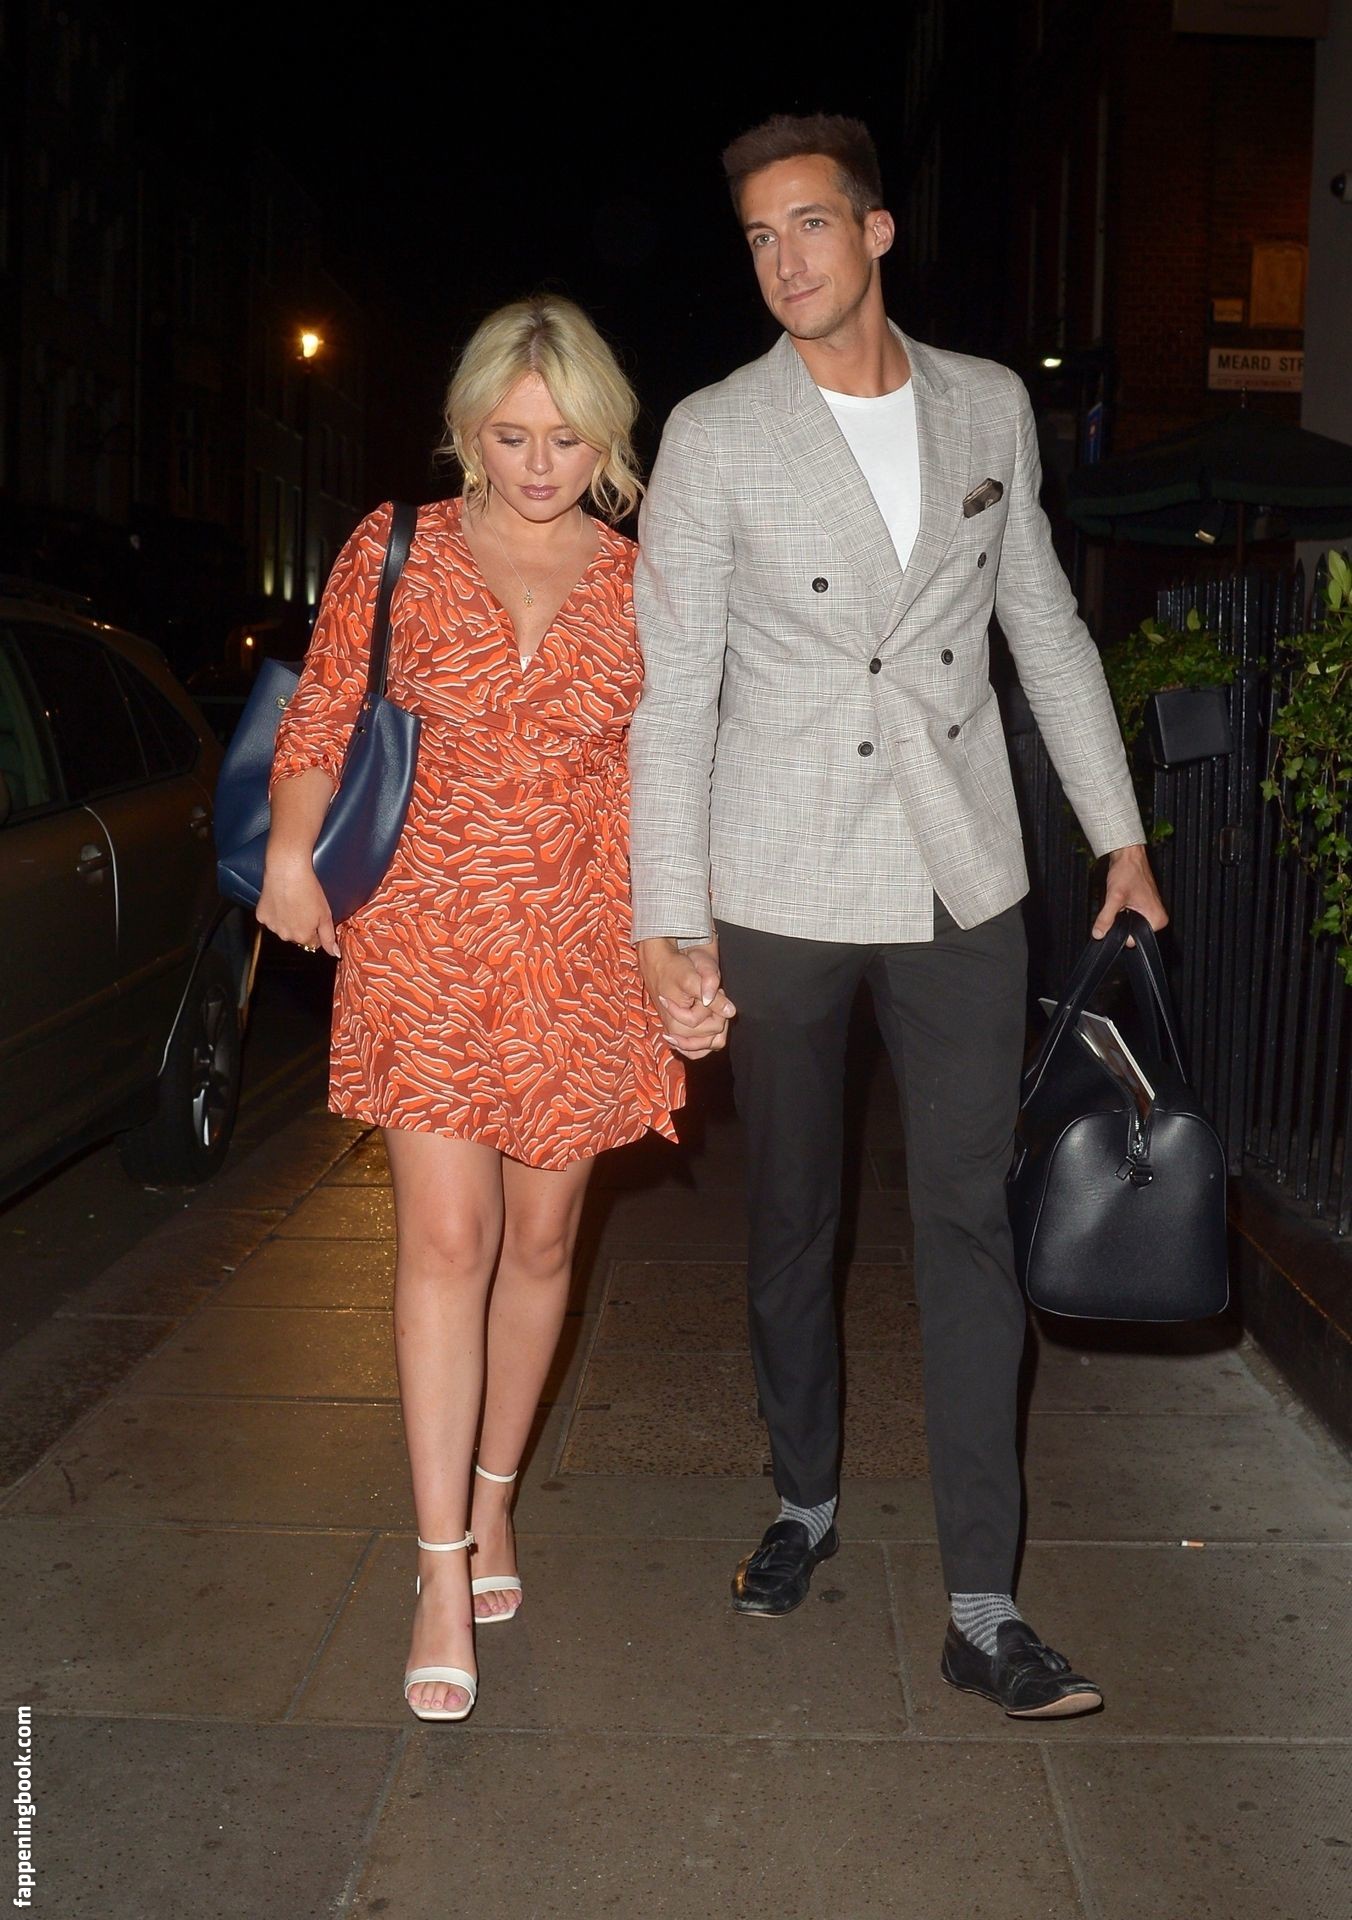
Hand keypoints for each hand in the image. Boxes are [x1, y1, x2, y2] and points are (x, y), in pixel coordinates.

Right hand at [256, 850, 337, 956]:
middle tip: (304, 907)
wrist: (287, 872)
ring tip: (292, 902)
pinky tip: (280, 900)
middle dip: (300, 926)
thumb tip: (335, 954)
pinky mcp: (261, 916)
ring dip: (286, 920)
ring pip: (282, 928)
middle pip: (296, 936)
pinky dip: (274, 913)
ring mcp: (272, 926)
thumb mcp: (325, 915)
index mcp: (303, 937)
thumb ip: (329, 937)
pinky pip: (270, 919)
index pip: (312, 943)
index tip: (315, 916)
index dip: (316, 930)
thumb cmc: (308, 890)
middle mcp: (286, 936)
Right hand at [638, 937, 736, 1058]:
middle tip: (710, 996)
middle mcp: (676, 1034)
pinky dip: (708, 1038)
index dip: (718, 1008)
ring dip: (715, 1027)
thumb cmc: (673, 969)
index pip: (714, 1027)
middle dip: (717, 1017)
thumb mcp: (693, 979)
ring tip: (709, 1007)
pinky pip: (698, 1048)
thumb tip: (731, 1012)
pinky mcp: (679, 1032)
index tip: (712, 991)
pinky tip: (710, 1022)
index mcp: (677, 1025)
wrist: (659, 963)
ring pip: (707, 1045)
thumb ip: (712, 997)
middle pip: (712, 1039)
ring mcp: (677, 1035)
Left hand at [1092, 844, 1168, 940]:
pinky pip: (1129, 917)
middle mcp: (1158, 918)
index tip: (1117, 915)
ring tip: (1121, 900)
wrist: (1129, 856)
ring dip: (1120, 916)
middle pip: (1131, 933)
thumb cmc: (1128, 871)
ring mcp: (1151, 913)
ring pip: (1128, 925)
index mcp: (1157, 920)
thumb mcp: (1114, 897)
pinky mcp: (1144, 908)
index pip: (1132, 940)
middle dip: (1120, 922)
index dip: (1120, 930)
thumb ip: (1106, 918)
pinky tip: (1122, 900)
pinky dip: (1122, 911)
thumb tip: (1098, 934)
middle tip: (1119, 905)